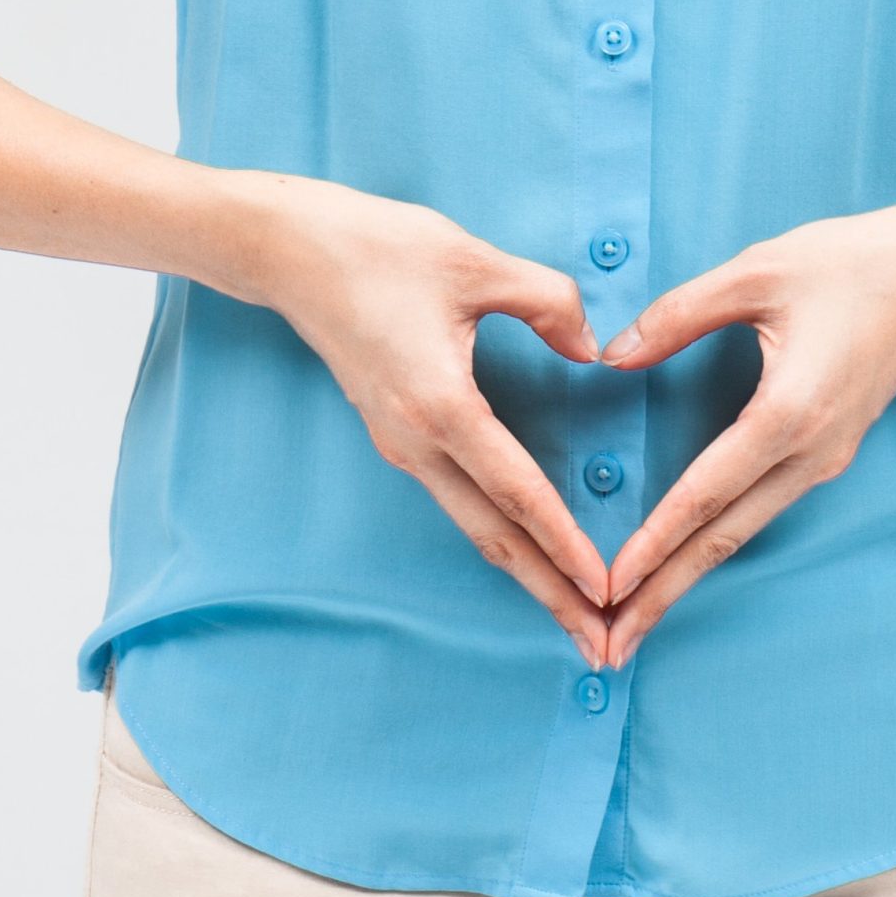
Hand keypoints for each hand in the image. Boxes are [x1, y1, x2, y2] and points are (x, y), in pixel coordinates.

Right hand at [232, 174, 613, 661]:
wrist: (289, 251)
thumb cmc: (376, 248)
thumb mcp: (474, 261)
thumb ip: (549, 302)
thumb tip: (591, 349)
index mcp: (440, 406)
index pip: (518, 492)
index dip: (566, 544)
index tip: (607, 588)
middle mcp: (417, 443)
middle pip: (496, 538)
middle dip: (551, 596)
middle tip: (601, 648)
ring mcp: (403, 445)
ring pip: (476, 526)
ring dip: (529, 574)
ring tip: (575, 616)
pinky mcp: (398, 435)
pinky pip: (460, 500)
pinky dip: (503, 535)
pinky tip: (531, 552)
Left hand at [597, 203, 895, 663]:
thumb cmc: (853, 262)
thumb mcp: (757, 271)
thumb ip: (678, 314)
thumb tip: (612, 355)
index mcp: (789, 412)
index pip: (706, 494)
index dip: (654, 543)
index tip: (609, 586)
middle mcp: (810, 452)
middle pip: (724, 538)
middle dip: (663, 595)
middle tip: (611, 644)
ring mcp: (824, 459)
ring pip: (743, 532)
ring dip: (686, 576)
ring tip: (635, 618)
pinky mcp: (828, 453)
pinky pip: (760, 509)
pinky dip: (714, 542)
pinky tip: (681, 561)